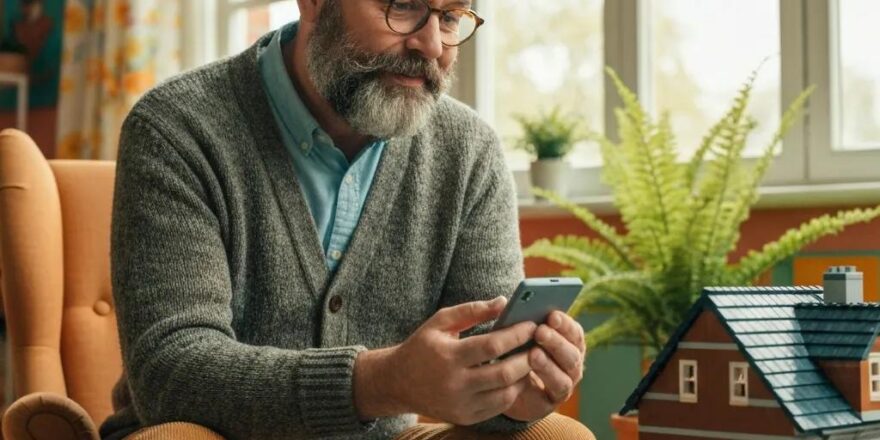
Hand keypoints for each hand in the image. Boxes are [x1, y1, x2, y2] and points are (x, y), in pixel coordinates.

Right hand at [354, 297, 537, 424]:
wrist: (398, 383)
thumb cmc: (423, 346)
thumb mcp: (440, 322)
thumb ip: (472, 310)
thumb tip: (504, 301)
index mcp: (448, 356)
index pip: (492, 346)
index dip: (516, 335)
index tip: (532, 325)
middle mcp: (455, 384)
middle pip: (504, 373)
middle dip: (527, 358)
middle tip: (539, 344)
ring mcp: (461, 404)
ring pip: (506, 393)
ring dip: (523, 375)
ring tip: (530, 359)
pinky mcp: (465, 417)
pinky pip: (499, 406)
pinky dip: (512, 390)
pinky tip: (516, 376)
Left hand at [502, 311, 585, 421]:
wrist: (501, 389)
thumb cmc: (511, 354)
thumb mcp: (514, 335)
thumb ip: (514, 320)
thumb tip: (501, 301)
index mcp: (567, 341)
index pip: (573, 331)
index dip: (564, 323)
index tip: (551, 315)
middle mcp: (571, 361)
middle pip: (573, 350)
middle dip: (557, 340)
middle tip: (540, 331)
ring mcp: (566, 380)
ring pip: (569, 369)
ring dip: (552, 359)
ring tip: (534, 353)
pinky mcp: (555, 398)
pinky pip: (559, 387)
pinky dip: (548, 376)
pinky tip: (532, 366)